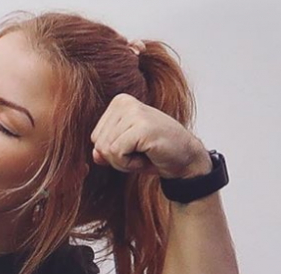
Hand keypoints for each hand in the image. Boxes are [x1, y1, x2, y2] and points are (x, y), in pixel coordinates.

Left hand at [90, 94, 210, 178]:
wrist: (186, 158)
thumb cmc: (155, 153)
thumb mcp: (123, 151)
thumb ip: (105, 151)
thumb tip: (95, 155)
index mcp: (119, 102)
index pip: (95, 138)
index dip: (113, 152)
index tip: (135, 146)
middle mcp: (125, 102)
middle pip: (98, 144)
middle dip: (117, 158)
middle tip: (141, 151)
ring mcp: (134, 112)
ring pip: (106, 150)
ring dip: (125, 162)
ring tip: (145, 152)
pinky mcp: (142, 126)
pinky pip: (117, 154)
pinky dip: (130, 164)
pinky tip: (148, 155)